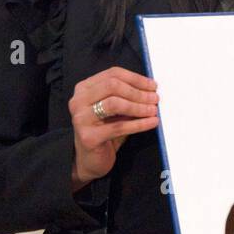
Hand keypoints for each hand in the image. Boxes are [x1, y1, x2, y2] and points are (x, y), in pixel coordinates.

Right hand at [69, 67, 159, 189]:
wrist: (90, 159)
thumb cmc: (105, 129)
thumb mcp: (115, 109)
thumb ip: (126, 96)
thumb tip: (151, 88)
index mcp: (84, 89)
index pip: (112, 74)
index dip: (136, 78)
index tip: (153, 85)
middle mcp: (78, 101)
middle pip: (112, 85)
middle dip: (138, 92)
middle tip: (155, 98)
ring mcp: (81, 119)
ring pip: (114, 103)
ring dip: (138, 106)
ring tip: (153, 110)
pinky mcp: (89, 137)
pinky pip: (119, 127)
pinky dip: (139, 124)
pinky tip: (152, 122)